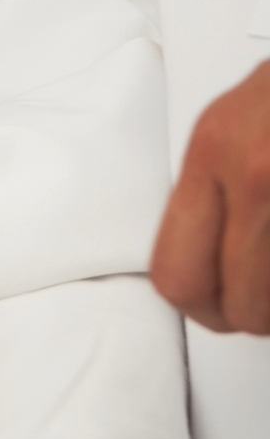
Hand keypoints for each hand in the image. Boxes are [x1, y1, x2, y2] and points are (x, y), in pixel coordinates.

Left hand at [153, 61, 269, 334]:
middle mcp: (256, 173)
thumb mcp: (235, 120)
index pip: (177, 274)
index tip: (220, 311)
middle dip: (257, 318)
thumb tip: (209, 269)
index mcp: (215, 152)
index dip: (202, 309)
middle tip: (265, 309)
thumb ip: (214, 191)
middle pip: (241, 304)